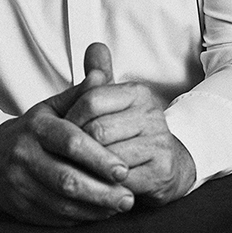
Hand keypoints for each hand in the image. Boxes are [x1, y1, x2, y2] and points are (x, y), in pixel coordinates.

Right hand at [0, 68, 134, 225]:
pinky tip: (99, 212)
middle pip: (67, 179)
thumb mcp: (53, 107)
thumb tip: (101, 74)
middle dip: (101, 191)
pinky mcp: (20, 207)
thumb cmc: (34, 130)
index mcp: (37, 127)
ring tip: (120, 205)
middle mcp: (25, 155)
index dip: (99, 158)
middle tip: (128, 196)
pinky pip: (55, 217)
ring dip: (95, 208)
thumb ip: (80, 94)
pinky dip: (81, 217)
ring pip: (62, 202)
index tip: (124, 168)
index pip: (70, 143)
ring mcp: (20, 183)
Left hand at [66, 43, 196, 205]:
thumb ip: (100, 76)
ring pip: (107, 156)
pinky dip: (103, 186)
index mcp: (137, 92)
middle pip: (97, 130)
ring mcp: (158, 143)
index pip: (92, 99)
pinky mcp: (161, 172)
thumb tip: (94, 46)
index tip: (62, 132)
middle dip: (77, 147)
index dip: (71, 118)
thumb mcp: (115, 103)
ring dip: (88, 168)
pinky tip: (95, 185)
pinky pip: (120, 181)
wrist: (169, 165)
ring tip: (76, 172)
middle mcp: (151, 114)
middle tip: (65, 156)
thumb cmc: (131, 132)